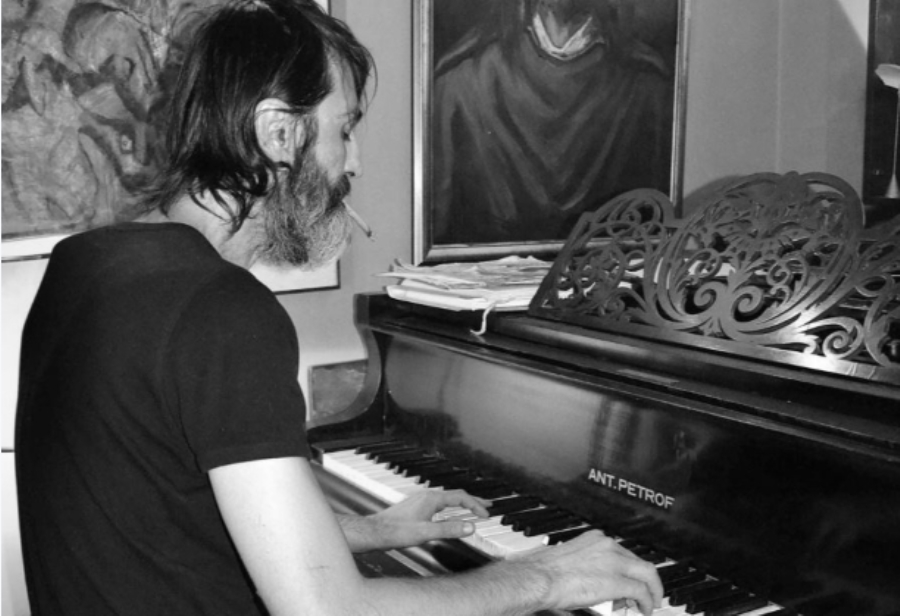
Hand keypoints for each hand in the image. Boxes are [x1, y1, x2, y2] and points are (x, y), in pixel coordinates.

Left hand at [365, 489, 490, 549]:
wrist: (375, 531)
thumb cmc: (396, 531)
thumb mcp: (426, 532)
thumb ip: (450, 529)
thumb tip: (471, 527)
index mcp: (432, 498)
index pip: (461, 497)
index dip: (476, 505)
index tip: (486, 515)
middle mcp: (427, 496)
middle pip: (455, 495)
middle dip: (473, 500)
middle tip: (487, 505)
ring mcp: (421, 500)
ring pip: (447, 499)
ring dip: (462, 503)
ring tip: (472, 509)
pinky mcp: (416, 507)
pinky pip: (439, 503)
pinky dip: (451, 507)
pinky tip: (449, 515)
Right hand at [511, 530, 662, 615]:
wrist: (538, 578)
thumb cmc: (545, 572)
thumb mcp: (572, 562)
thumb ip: (591, 568)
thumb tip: (599, 584)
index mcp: (596, 539)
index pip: (624, 553)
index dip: (631, 570)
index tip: (632, 579)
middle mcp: (608, 545)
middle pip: (639, 562)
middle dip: (646, 580)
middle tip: (648, 593)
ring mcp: (614, 561)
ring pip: (647, 573)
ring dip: (652, 590)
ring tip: (650, 603)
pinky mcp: (616, 581)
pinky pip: (641, 591)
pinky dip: (648, 601)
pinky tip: (646, 609)